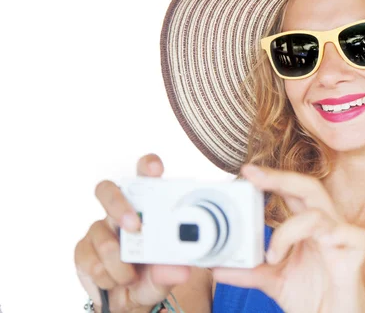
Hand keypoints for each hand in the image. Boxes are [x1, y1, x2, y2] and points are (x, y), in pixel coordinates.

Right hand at [74, 154, 191, 311]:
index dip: (147, 166)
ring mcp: (99, 229)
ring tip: (130, 277)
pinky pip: (89, 258)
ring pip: (101, 235)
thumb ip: (171, 270)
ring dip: (118, 262)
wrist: (128, 301)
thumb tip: (180, 269)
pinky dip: (105, 275)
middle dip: (118, 205)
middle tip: (134, 227)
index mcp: (146, 208)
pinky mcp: (83, 249)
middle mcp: (120, 212)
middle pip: (107, 190)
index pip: (144, 176)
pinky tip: (114, 281)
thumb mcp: (165, 275)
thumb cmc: (151, 277)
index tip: (154, 169)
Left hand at [212, 165, 364, 312]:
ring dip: (289, 230)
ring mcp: (342, 238)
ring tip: (272, 256)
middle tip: (253, 174)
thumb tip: (216, 267)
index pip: (291, 192)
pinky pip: (352, 235)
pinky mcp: (356, 255)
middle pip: (309, 187)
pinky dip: (335, 234)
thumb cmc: (312, 296)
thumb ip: (249, 271)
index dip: (272, 178)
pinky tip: (324, 241)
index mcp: (307, 226)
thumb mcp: (273, 281)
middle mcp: (325, 226)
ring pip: (319, 214)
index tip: (246, 171)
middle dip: (281, 178)